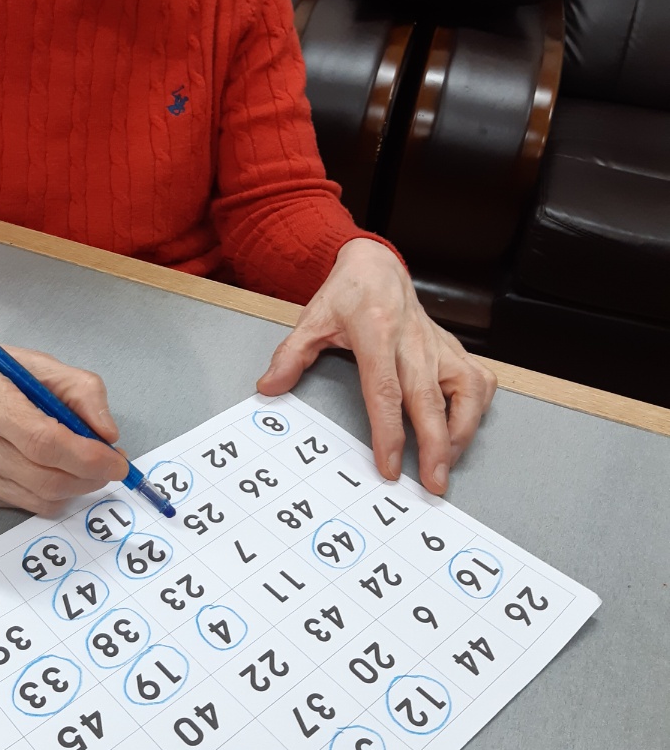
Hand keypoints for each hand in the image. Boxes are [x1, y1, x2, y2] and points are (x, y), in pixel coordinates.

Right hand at [0, 313, 128, 514]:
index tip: (117, 460)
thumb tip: (108, 436)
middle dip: (89, 477)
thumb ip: (83, 392)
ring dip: (74, 487)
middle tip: (110, 465)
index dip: (86, 457)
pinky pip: (23, 504)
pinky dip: (47, 491)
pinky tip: (41, 466)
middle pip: (44, 478)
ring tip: (81, 464)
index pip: (42, 441)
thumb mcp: (42, 365)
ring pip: (38, 499)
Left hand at [256, 239, 496, 494]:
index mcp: (377, 333)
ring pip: (467, 391)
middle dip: (436, 446)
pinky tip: (463, 428)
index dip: (388, 432)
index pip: (385, 390)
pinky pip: (480, 380)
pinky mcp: (455, 348)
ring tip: (447, 462)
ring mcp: (439, 345)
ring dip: (461, 432)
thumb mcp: (312, 319)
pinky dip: (478, 408)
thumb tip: (269, 387)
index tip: (389, 466)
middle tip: (434, 483)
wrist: (377, 266)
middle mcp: (414, 340)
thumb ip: (291, 355)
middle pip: (430, 400)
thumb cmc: (348, 295)